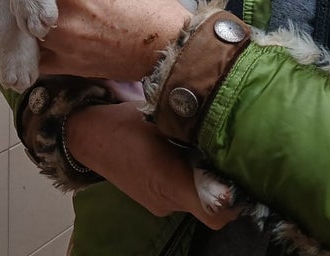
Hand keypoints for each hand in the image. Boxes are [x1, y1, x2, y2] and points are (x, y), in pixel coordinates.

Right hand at [65, 101, 240, 228]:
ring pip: (195, 198)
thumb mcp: (161, 117)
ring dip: (204, 178)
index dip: (235, 200)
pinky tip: (184, 153)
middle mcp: (168, 202)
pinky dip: (188, 178)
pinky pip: (181, 194)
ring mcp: (159, 205)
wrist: (86, 136)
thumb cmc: (124, 122)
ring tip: (204, 149)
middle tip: (230, 153)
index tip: (242, 175)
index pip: (216, 213)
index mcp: (170, 181)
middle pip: (211, 206)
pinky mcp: (153, 200)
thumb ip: (193, 127)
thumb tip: (229, 126)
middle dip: (223, 182)